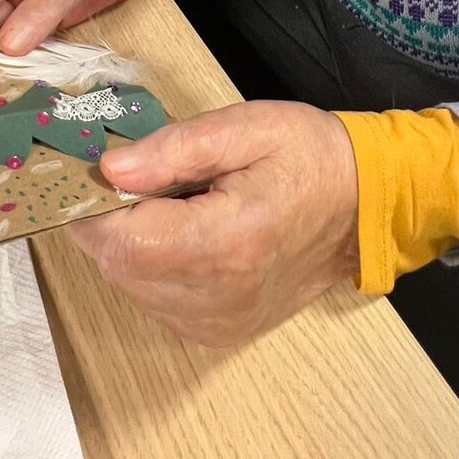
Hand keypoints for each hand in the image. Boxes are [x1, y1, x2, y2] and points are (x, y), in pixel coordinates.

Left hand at [70, 101, 360, 345]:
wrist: (364, 207)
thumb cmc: (309, 156)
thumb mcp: (247, 126)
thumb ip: (176, 147)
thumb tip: (111, 169)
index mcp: (227, 241)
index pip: (122, 241)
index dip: (94, 207)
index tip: (95, 171)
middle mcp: (219, 296)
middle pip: (120, 266)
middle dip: (111, 220)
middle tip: (137, 176)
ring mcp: (219, 323)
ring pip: (132, 288)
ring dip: (132, 244)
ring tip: (171, 203)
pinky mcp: (220, 332)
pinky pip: (157, 302)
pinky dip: (153, 267)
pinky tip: (184, 234)